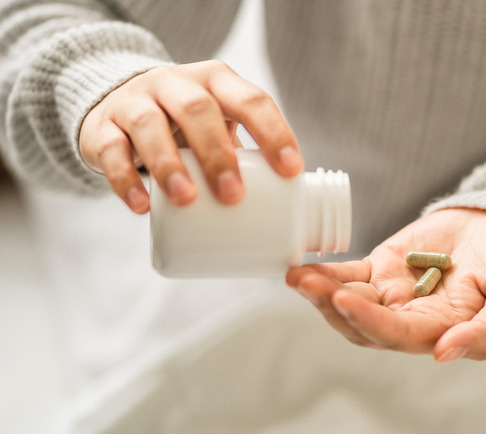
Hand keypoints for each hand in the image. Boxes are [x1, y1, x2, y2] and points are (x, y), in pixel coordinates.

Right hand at [79, 60, 302, 213]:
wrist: (120, 105)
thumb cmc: (186, 124)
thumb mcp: (219, 123)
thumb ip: (245, 152)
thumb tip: (284, 207)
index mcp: (216, 82)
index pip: (251, 100)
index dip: (273, 133)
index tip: (290, 171)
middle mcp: (175, 84)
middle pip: (198, 110)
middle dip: (217, 154)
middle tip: (233, 195)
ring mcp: (135, 102)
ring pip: (149, 125)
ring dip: (169, 165)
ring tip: (186, 199)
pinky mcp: (102, 127)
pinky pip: (111, 150)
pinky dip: (125, 179)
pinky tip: (141, 206)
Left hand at [286, 208, 485, 361]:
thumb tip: (445, 355)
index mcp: (443, 331)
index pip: (397, 334)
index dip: (369, 321)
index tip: (342, 299)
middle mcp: (413, 318)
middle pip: (362, 324)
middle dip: (331, 307)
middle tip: (307, 283)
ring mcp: (395, 291)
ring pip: (350, 300)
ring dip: (322, 291)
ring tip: (298, 275)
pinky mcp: (384, 265)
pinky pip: (350, 273)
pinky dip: (328, 271)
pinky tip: (305, 265)